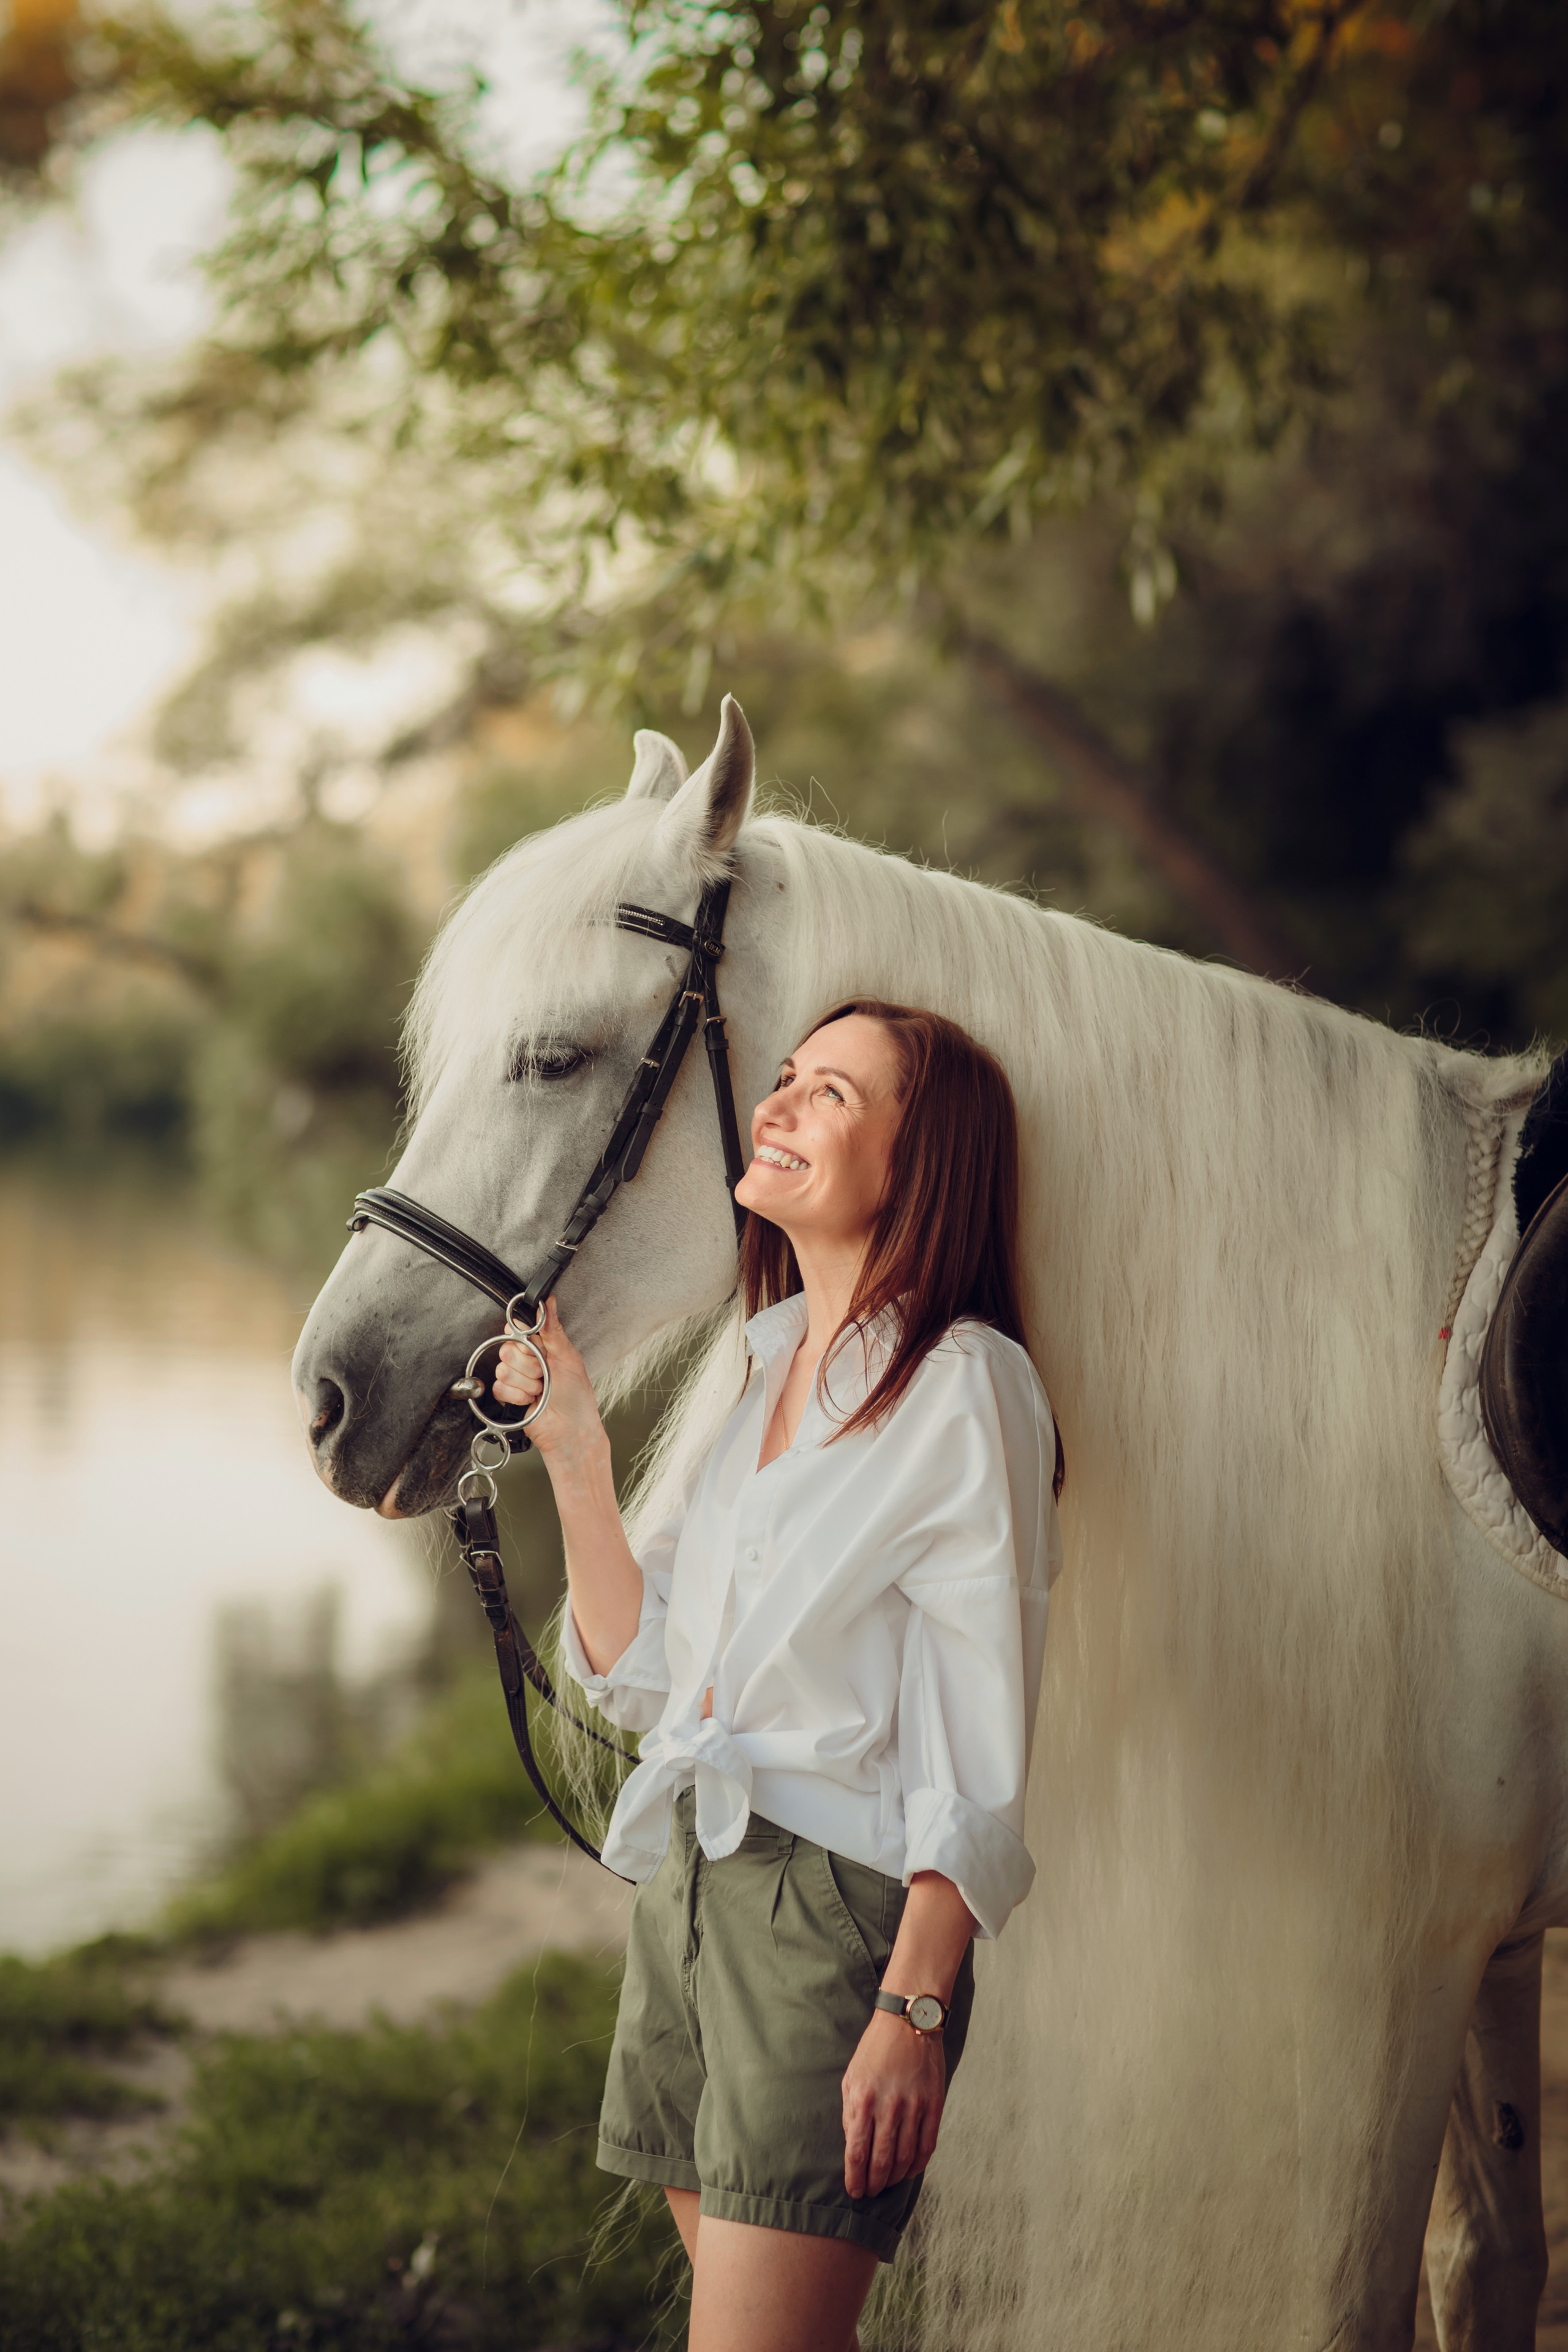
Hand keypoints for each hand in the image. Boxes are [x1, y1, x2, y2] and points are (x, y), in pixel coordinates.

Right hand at [491, 1298, 606, 1476]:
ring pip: (502, 1370)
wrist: (570, 1430)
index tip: (538, 1351)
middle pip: (507, 1349)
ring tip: (541, 1391)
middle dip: (530, 1366)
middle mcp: (526, 1360)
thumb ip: (552, 1329)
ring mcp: (516, 1378)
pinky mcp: (508, 1395)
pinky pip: (499, 1388)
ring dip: (526, 1384)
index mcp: (541, 1346)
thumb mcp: (568, 1357)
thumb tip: (548, 1301)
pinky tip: (531, 1401)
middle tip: (545, 1376)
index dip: (525, 1341)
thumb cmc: (577, 1396)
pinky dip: (518, 1397)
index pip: (517, 1330)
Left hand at [841, 2009, 945, 2198]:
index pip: (857, 2153)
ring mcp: (914, 2106)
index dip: (855, 2179)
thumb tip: (852, 2145)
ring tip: (887, 2184)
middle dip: (874, 2184)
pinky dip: (918, 2164)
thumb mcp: (851, 2077)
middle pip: (881, 2161)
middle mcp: (888, 2106)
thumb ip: (850, 2112)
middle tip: (870, 2193)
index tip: (854, 2192)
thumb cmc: (875, 2050)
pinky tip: (909, 2171)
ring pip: (904, 2158)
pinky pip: (927, 2146)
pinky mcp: (934, 2105)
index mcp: (863, 2099)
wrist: (909, 2022)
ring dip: (894, 2178)